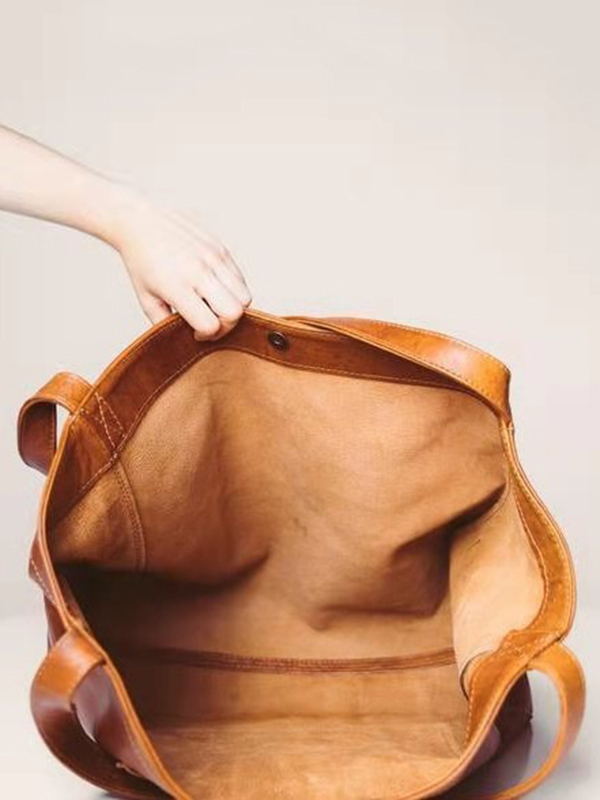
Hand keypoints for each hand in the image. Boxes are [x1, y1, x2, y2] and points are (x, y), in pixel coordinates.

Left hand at [108, 189, 251, 339]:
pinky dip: (233, 290)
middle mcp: (198, 271)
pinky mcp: (221, 248)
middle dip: (226, 324)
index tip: (196, 332)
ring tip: (213, 304)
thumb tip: (186, 337)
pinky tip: (214, 287)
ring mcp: (213, 257)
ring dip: (232, 306)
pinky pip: (240, 279)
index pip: (210, 324)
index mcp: (177, 286)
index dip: (207, 335)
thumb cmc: (141, 262)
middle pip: (235, 312)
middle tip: (210, 321)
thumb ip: (165, 323)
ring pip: (244, 296)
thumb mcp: (146, 299)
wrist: (139, 222)